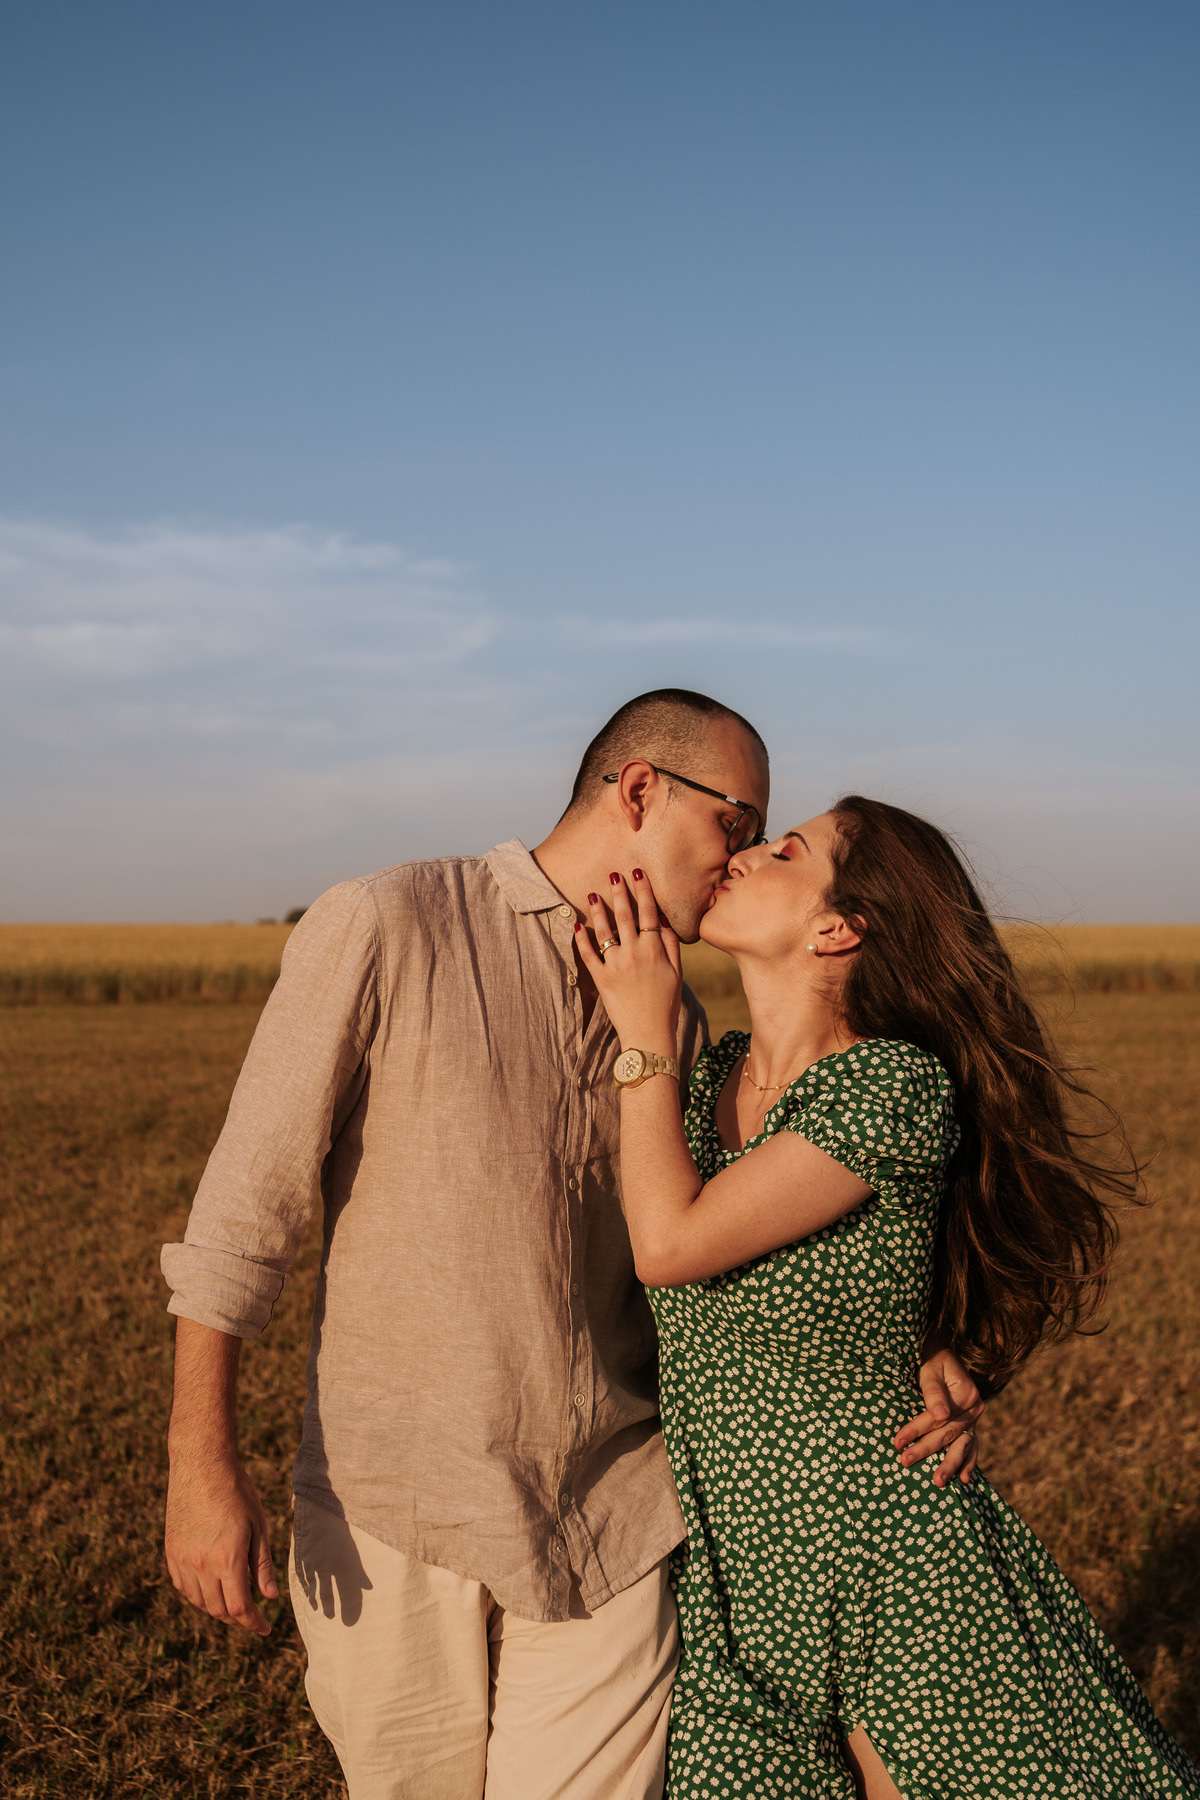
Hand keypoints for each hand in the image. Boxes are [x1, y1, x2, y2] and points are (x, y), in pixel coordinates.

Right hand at [165, 1451, 278, 1634]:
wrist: (200, 1465)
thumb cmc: (236, 1490)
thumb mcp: (258, 1525)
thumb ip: (262, 1564)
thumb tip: (269, 1596)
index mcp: (227, 1559)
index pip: (238, 1607)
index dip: (253, 1623)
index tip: (265, 1628)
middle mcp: (200, 1564)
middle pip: (217, 1610)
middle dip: (236, 1618)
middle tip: (251, 1616)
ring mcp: (182, 1559)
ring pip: (198, 1601)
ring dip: (216, 1608)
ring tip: (233, 1602)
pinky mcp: (170, 1551)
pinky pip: (182, 1586)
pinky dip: (197, 1594)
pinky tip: (209, 1588)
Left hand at [575, 870, 682, 1046]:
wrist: (649, 1033)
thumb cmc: (666, 1004)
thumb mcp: (677, 973)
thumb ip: (670, 945)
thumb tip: (662, 920)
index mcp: (654, 949)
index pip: (649, 912)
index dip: (643, 890)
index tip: (637, 873)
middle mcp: (634, 953)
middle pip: (625, 916)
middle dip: (619, 892)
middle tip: (612, 875)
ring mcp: (616, 965)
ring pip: (605, 931)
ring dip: (598, 910)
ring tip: (592, 894)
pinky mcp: (601, 979)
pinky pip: (588, 955)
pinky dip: (581, 940)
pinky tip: (577, 925)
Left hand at [895, 1346, 983, 1487]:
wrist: (945, 1354)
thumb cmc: (934, 1361)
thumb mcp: (932, 1370)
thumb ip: (934, 1393)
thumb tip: (939, 1415)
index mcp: (967, 1396)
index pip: (937, 1418)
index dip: (916, 1430)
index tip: (897, 1442)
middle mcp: (974, 1410)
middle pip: (947, 1434)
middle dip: (926, 1450)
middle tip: (906, 1462)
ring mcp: (974, 1420)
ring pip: (962, 1446)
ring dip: (950, 1465)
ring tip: (937, 1482)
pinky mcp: (970, 1426)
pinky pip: (972, 1447)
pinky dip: (969, 1463)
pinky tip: (964, 1480)